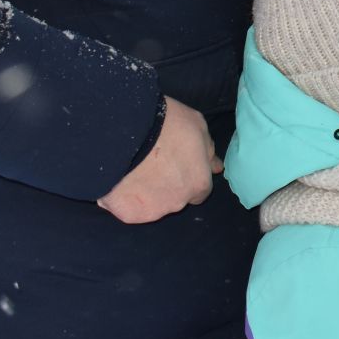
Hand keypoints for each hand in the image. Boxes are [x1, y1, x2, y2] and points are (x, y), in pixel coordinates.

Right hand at [98, 98, 220, 223]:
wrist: (126, 132)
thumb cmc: (166, 124)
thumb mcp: (197, 126)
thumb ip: (208, 151)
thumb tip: (216, 168)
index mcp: (199, 183)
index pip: (200, 190)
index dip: (189, 177)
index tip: (176, 165)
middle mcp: (180, 202)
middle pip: (178, 198)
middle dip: (170, 185)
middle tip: (155, 165)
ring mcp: (155, 211)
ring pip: (155, 205)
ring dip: (149, 193)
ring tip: (136, 171)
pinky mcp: (130, 214)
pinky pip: (131, 208)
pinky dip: (128, 199)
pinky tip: (122, 182)